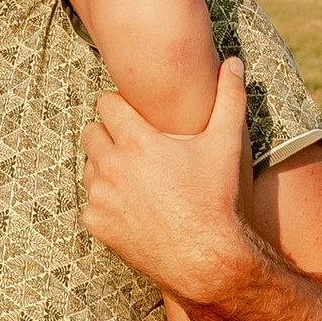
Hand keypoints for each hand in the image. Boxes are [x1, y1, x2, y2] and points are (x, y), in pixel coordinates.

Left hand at [81, 59, 254, 307]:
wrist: (205, 259)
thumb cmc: (216, 199)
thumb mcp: (226, 145)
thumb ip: (228, 98)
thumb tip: (232, 62)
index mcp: (136, 140)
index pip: (106, 103)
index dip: (122, 108)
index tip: (137, 118)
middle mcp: (111, 165)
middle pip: (91, 132)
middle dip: (110, 135)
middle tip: (136, 148)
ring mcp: (99, 196)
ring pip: (89, 165)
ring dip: (106, 166)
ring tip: (137, 177)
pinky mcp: (95, 222)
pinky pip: (90, 201)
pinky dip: (106, 201)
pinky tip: (133, 206)